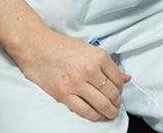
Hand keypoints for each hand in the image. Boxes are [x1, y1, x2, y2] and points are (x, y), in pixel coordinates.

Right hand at [15, 28, 130, 121]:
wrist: (36, 46)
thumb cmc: (60, 46)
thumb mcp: (88, 48)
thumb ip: (106, 64)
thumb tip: (125, 78)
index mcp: (97, 56)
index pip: (117, 78)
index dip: (121, 88)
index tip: (119, 92)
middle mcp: (89, 69)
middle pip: (111, 92)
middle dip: (117, 102)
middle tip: (117, 106)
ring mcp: (76, 83)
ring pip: (101, 104)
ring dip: (109, 112)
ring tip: (111, 114)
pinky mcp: (63, 94)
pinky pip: (84, 110)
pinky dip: (94, 116)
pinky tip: (97, 116)